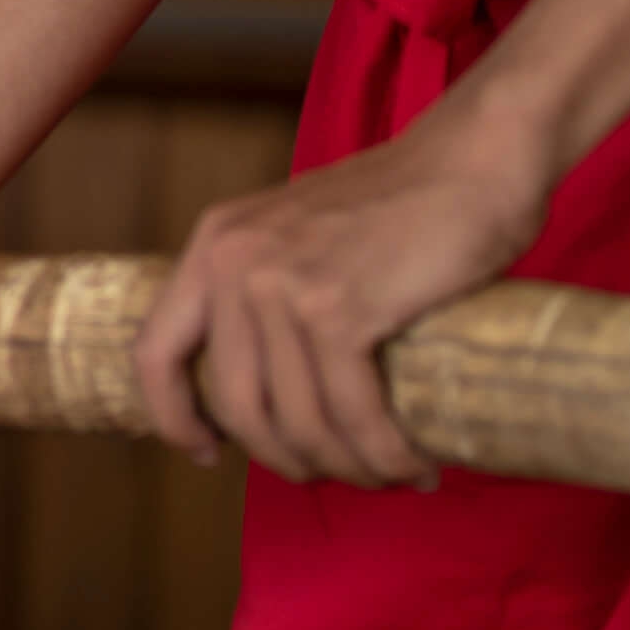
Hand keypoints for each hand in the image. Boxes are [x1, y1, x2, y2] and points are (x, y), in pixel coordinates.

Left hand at [133, 76, 556, 487]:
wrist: (475, 156)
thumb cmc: (404, 203)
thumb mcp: (299, 233)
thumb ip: (268, 289)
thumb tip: (266, 385)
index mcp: (214, 242)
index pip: (154, 351)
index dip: (173, 416)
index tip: (207, 452)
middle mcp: (232, 261)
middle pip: (234, 404)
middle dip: (282, 456)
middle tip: (330, 471)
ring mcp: (282, 284)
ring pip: (297, 420)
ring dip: (344, 465)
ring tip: (385, 473)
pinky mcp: (340, 308)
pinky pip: (352, 413)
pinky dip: (385, 453)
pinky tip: (412, 464)